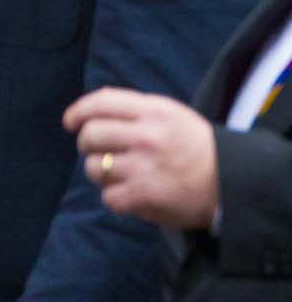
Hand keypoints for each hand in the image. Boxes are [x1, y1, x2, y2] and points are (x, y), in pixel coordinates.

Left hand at [64, 87, 220, 229]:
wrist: (232, 184)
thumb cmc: (196, 148)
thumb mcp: (172, 116)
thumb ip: (134, 110)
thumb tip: (88, 111)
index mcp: (155, 112)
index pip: (101, 102)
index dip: (78, 112)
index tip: (70, 122)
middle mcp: (147, 136)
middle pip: (90, 135)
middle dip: (88, 145)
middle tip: (100, 152)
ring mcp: (144, 166)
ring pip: (94, 167)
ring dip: (103, 173)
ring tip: (125, 175)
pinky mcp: (143, 195)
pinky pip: (108, 197)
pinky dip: (117, 198)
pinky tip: (135, 194)